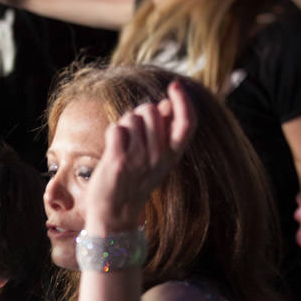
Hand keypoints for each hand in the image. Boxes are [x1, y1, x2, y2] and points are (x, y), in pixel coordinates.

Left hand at [86, 80, 192, 233]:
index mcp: (172, 155)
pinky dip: (112, 133)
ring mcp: (139, 160)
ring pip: (131, 118)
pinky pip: (116, 129)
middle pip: (152, 110)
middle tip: (133, 133)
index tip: (175, 86)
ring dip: (124, 126)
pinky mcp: (119, 163)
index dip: (184, 101)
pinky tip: (113, 149)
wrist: (116, 213)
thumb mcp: (157, 157)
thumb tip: (166, 104)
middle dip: (139, 113)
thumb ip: (164, 131)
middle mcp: (159, 158)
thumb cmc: (134, 179)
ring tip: (122, 145)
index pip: (188, 123)